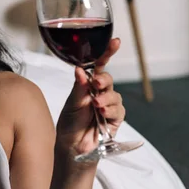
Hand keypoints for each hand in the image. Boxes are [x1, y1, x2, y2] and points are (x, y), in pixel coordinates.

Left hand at [55, 38, 124, 157]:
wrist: (73, 146)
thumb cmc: (69, 123)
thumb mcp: (72, 103)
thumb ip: (79, 87)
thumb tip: (80, 69)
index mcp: (86, 85)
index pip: (98, 65)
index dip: (107, 53)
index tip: (115, 42)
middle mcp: (99, 92)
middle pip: (107, 79)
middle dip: (103, 80)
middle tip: (96, 84)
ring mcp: (108, 105)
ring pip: (114, 95)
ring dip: (106, 99)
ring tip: (96, 106)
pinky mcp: (115, 118)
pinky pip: (119, 110)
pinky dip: (111, 110)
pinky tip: (102, 114)